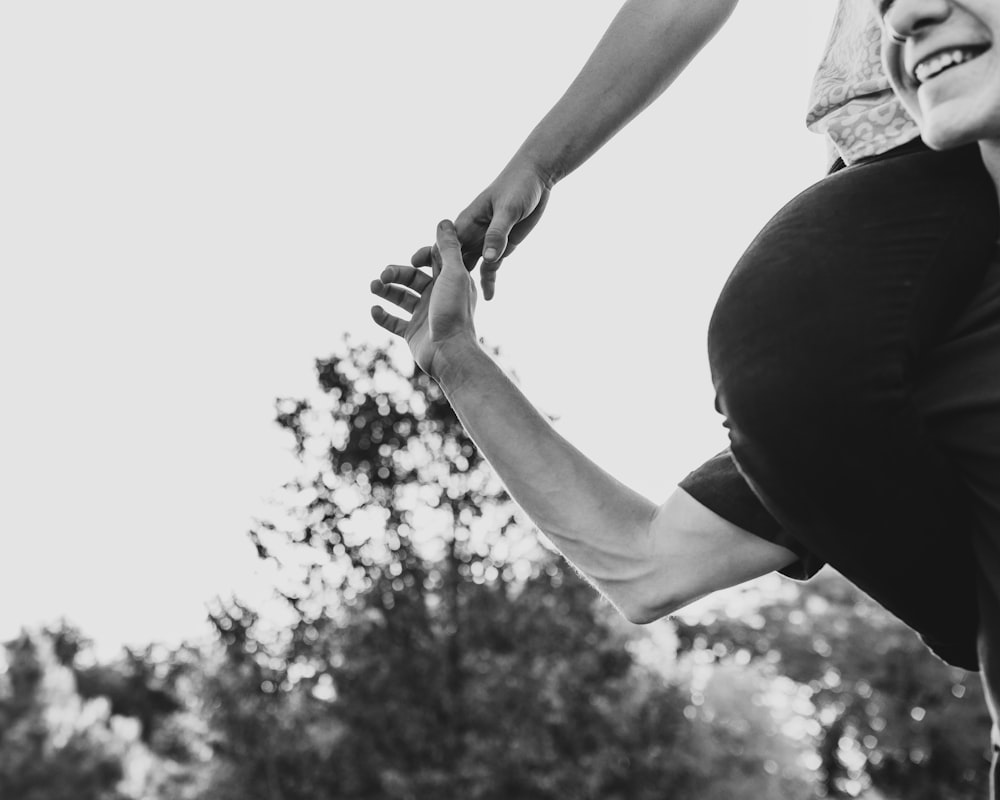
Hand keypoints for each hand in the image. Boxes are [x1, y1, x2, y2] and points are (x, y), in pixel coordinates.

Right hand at [371, 220, 477, 377]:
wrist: (451, 352)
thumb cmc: (454, 312)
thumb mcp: (453, 274)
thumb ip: (449, 248)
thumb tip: (445, 221)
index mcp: (450, 281)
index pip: (432, 260)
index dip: (420, 256)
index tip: (413, 258)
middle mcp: (437, 296)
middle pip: (411, 278)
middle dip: (395, 274)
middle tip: (381, 276)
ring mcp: (424, 316)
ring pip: (400, 297)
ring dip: (385, 290)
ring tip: (372, 286)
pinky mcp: (412, 334)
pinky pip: (393, 322)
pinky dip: (382, 316)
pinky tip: (374, 310)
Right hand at [410, 160, 550, 300]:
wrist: (536, 178)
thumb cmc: (518, 186)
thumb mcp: (508, 210)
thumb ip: (498, 234)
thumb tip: (488, 257)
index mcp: (468, 221)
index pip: (445, 245)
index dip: (433, 261)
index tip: (424, 279)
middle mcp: (473, 233)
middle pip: (451, 259)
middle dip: (438, 276)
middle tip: (431, 298)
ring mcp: (486, 241)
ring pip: (468, 266)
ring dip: (462, 282)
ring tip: (455, 305)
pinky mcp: (501, 247)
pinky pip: (491, 268)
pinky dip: (488, 282)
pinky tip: (488, 298)